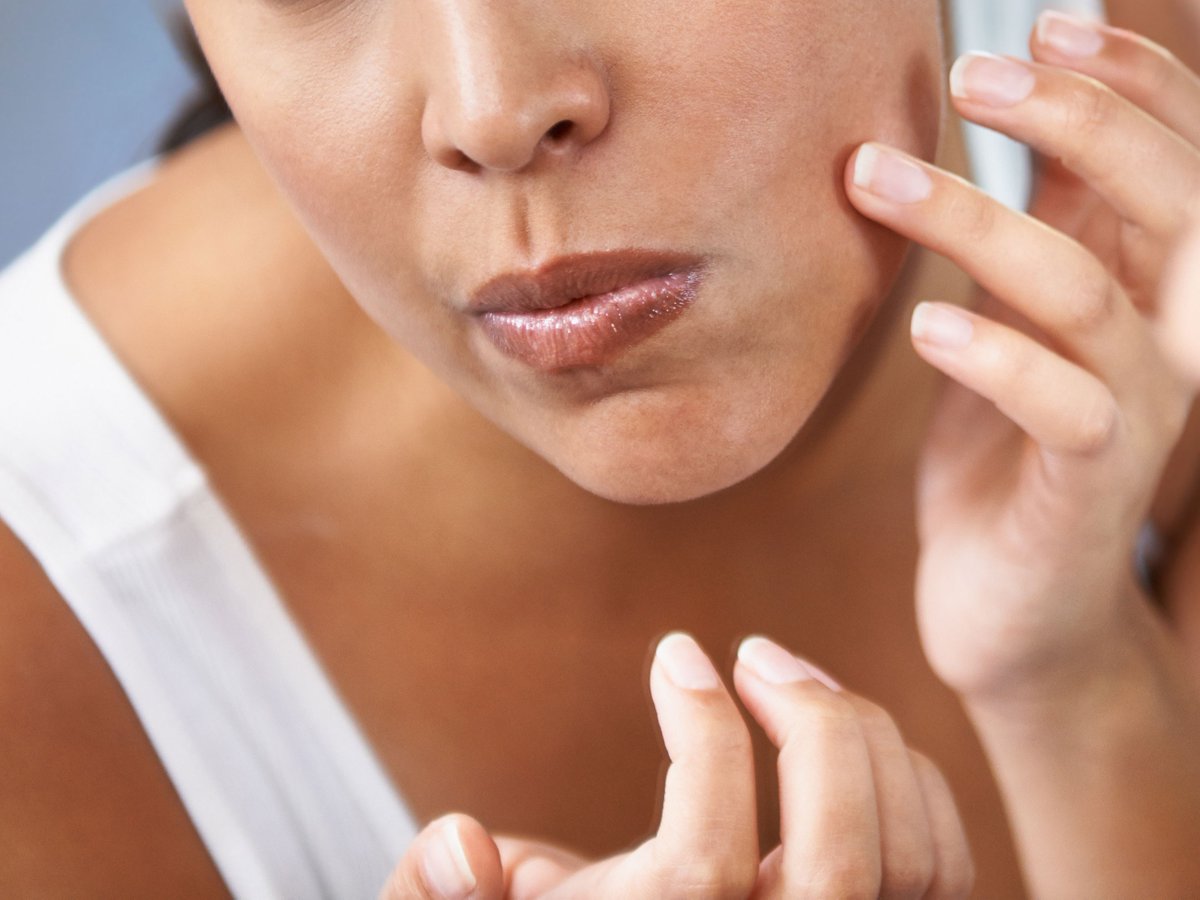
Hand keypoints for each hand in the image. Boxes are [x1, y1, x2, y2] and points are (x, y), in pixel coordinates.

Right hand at [379, 633, 973, 898]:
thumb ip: (428, 890)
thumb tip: (465, 843)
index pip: (704, 864)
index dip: (698, 738)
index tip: (674, 652)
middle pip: (838, 862)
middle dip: (811, 729)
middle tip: (754, 653)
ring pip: (907, 861)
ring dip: (862, 736)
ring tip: (790, 677)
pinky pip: (942, 867)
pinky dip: (909, 776)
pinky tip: (844, 731)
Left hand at [846, 12, 1199, 704]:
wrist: (1014, 603)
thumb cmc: (1008, 451)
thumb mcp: (1017, 317)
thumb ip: (1040, 221)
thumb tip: (1033, 94)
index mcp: (1154, 288)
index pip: (1181, 156)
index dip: (1129, 80)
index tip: (1045, 19)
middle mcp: (1172, 342)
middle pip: (1174, 201)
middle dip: (1080, 120)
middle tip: (972, 73)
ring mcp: (1139, 414)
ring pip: (1087, 292)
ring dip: (978, 221)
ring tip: (867, 174)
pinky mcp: (1088, 486)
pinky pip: (1064, 406)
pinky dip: (996, 356)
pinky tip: (924, 323)